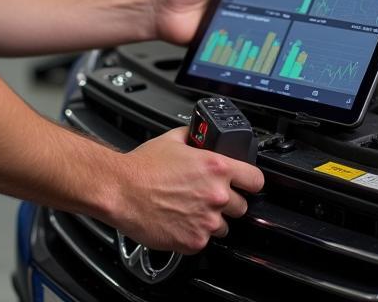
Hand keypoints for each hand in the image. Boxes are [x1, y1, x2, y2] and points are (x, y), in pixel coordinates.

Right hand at [113, 127, 262, 253]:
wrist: (121, 190)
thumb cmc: (143, 167)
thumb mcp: (172, 139)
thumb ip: (194, 138)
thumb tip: (202, 136)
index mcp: (215, 167)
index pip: (256, 180)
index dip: (250, 181)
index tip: (245, 183)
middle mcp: (216, 194)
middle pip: (242, 206)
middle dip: (227, 201)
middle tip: (207, 196)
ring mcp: (207, 220)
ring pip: (224, 226)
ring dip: (212, 219)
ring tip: (190, 209)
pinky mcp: (195, 241)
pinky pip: (204, 240)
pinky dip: (194, 233)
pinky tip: (179, 220)